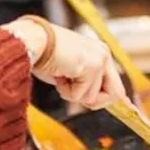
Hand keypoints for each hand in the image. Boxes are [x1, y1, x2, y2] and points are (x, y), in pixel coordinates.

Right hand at [8, 18, 126, 109]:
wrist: (32, 41)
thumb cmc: (44, 54)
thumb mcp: (70, 70)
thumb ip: (83, 82)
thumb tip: (92, 101)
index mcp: (100, 53)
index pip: (115, 84)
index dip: (108, 99)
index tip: (105, 109)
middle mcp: (104, 55)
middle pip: (116, 94)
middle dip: (95, 102)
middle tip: (72, 92)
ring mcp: (100, 60)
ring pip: (93, 98)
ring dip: (73, 94)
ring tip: (61, 76)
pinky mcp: (91, 67)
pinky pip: (80, 96)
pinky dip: (66, 91)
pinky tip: (59, 74)